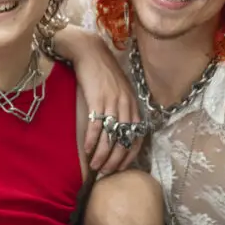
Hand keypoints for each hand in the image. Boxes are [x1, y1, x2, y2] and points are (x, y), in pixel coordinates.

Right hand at [72, 35, 143, 174]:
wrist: (90, 52)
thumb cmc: (103, 72)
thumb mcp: (119, 90)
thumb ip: (122, 108)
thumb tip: (118, 129)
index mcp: (133, 105)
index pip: (136, 138)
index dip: (129, 156)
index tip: (120, 168)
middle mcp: (126, 106)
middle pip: (124, 141)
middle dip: (115, 161)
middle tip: (105, 172)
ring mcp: (112, 103)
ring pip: (111, 137)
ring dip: (103, 155)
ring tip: (95, 166)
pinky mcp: (97, 100)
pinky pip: (97, 126)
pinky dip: (92, 141)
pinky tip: (87, 149)